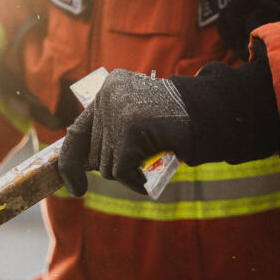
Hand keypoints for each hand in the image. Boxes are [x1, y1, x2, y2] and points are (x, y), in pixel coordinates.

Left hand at [57, 48, 279, 196]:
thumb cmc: (173, 122)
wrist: (209, 113)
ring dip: (129, 172)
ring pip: (107, 167)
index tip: (74, 188)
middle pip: (95, 156)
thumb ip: (107, 134)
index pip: (76, 132)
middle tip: (144, 153)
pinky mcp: (132, 130)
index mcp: (108, 90)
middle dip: (116, 165)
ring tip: (151, 154)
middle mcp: (109, 97)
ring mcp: (119, 112)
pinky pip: (122, 172)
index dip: (70, 163)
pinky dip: (135, 181)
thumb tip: (78, 168)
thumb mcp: (134, 119)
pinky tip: (148, 175)